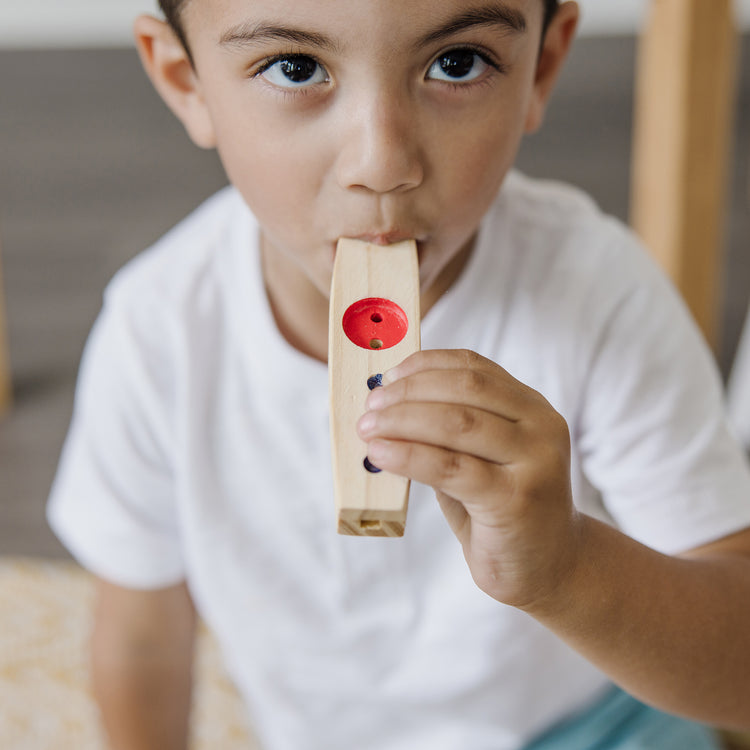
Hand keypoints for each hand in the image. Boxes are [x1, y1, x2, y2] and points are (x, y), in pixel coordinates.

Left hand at [357, 349, 581, 608]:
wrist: (549, 567)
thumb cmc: (502, 509)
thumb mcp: (481, 458)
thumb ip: (449, 430)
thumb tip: (386, 407)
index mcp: (531, 407)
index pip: (474, 366)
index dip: (425, 365)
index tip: (387, 375)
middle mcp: (541, 426)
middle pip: (466, 388)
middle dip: (409, 391)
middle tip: (371, 404)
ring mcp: (534, 462)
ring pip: (458, 422)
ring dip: (403, 419)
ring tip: (369, 428)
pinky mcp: (516, 499)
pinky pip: (451, 467)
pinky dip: (409, 455)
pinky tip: (382, 454)